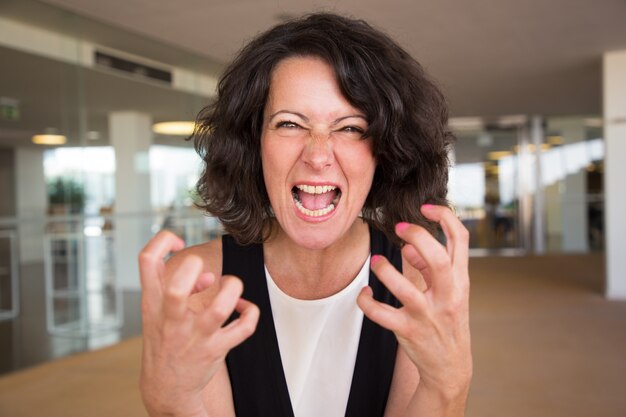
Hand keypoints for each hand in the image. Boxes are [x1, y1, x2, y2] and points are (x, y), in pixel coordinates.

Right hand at [138, 231, 258, 416]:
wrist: (166, 387)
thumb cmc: (164, 338)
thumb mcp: (157, 311)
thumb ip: (177, 285)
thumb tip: (209, 276)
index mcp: (152, 301)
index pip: (147, 260)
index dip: (163, 240)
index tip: (178, 241)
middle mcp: (171, 319)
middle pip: (177, 288)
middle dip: (193, 268)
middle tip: (202, 267)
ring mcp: (194, 336)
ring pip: (220, 309)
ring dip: (233, 289)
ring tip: (231, 287)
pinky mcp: (215, 350)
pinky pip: (243, 327)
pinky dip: (251, 312)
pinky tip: (244, 309)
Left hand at [357, 205, 471, 399]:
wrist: (450, 366)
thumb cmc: (446, 320)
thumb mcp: (449, 291)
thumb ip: (430, 266)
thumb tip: (407, 246)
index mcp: (460, 280)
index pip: (460, 240)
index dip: (445, 217)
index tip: (426, 208)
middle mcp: (447, 295)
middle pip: (437, 259)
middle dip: (416, 236)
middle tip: (398, 227)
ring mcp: (427, 315)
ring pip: (404, 288)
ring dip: (384, 270)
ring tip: (376, 261)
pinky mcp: (408, 330)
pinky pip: (381, 313)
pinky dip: (367, 301)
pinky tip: (365, 294)